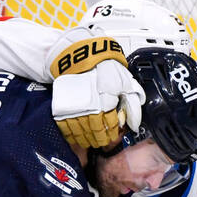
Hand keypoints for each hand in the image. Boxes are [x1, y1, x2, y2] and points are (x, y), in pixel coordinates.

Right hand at [47, 30, 144, 149]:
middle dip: (100, 139)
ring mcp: (75, 108)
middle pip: (96, 131)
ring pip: (81, 131)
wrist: (81, 54)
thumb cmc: (104, 66)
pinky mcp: (62, 106)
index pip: (111, 125)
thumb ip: (131, 104)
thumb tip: (135, 123)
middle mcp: (91, 108)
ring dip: (87, 139)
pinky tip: (75, 137)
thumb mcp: (125, 82)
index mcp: (107, 102)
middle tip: (102, 142)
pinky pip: (66, 126)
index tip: (113, 136)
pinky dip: (71, 135)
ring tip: (91, 141)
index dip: (113, 133)